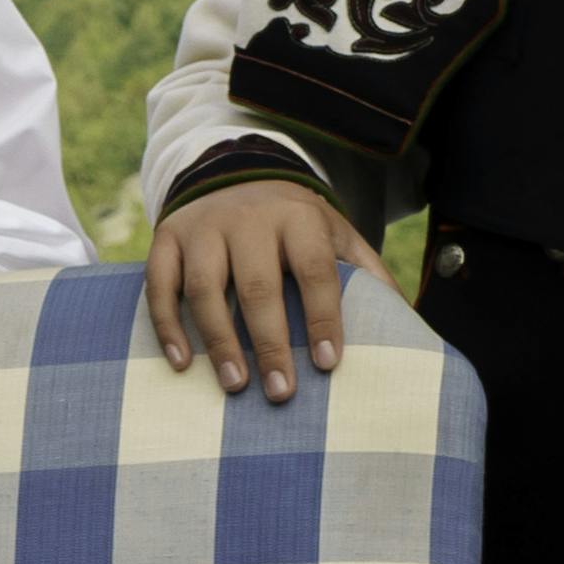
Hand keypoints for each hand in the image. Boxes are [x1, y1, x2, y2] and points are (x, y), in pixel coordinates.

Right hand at [143, 179, 360, 406]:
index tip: (327, 364)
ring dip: (219, 341)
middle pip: (257, 285)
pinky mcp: (167, 237)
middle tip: (281, 391)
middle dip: (271, 342)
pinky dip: (167, 325)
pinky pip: (160, 285)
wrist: (234, 172)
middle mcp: (248, 218)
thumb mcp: (336, 233)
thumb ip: (365, 271)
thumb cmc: (294, 223)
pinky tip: (180, 363)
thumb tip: (403, 319)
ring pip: (206, 287)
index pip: (314, 270)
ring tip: (235, 384)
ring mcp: (203, 227)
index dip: (322, 318)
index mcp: (298, 216)